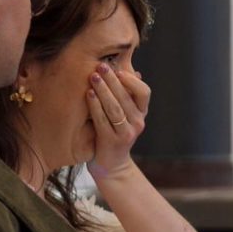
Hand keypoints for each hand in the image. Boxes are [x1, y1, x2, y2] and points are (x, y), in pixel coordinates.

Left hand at [87, 64, 150, 178]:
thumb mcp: (123, 114)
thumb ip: (125, 94)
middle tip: (100, 66)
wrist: (111, 165)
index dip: (131, 80)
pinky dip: (95, 106)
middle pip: (126, 97)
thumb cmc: (114, 133)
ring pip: (115, 108)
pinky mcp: (112, 141)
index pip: (144, 93)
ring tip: (93, 77)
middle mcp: (137, 122)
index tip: (118, 69)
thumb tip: (130, 70)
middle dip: (112, 80)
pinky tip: (88, 94)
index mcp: (141, 113)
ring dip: (103, 90)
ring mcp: (126, 133)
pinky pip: (103, 120)